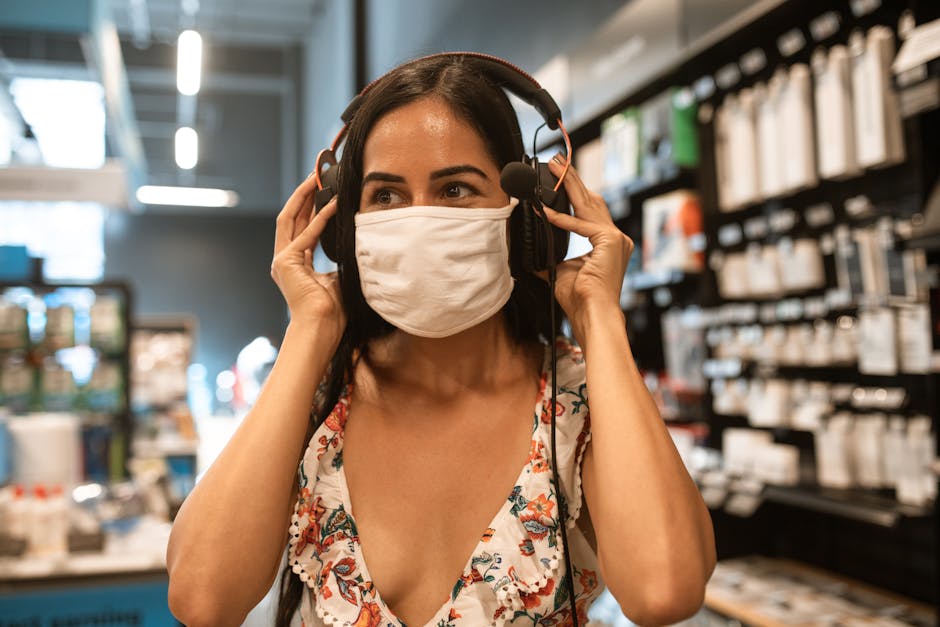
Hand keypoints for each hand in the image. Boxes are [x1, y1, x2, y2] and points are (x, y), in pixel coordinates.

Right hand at [270, 176, 345, 339]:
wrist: (322, 327)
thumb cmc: (332, 311)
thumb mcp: (338, 277)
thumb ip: (339, 258)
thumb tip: (356, 241)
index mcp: (295, 264)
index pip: (301, 228)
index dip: (311, 207)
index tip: (322, 190)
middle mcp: (284, 260)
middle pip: (292, 218)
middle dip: (303, 195)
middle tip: (315, 175)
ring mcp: (282, 261)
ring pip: (291, 219)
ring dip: (304, 198)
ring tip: (317, 179)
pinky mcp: (285, 262)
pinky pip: (306, 234)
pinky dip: (319, 218)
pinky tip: (332, 203)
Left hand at [544, 156, 633, 340]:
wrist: (592, 314)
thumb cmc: (579, 299)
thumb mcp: (560, 272)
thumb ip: (551, 258)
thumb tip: (531, 252)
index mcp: (608, 244)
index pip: (590, 212)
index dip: (575, 193)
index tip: (561, 178)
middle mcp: (617, 238)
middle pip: (591, 201)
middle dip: (572, 180)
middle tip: (558, 160)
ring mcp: (617, 238)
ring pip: (588, 204)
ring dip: (570, 184)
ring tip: (556, 166)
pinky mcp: (611, 241)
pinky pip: (580, 225)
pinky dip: (561, 218)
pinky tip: (544, 210)